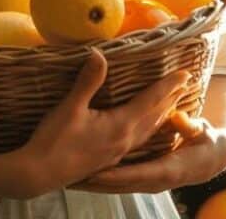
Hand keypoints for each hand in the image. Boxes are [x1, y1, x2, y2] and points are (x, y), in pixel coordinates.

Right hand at [13, 49, 190, 197]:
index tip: (186, 74)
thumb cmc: (55, 140)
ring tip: (172, 104)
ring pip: (148, 130)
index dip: (167, 86)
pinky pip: (139, 140)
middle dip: (170, 99)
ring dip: (162, 115)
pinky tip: (143, 130)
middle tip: (185, 84)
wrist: (40, 173)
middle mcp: (125, 140)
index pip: (151, 101)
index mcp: (120, 126)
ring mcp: (118, 151)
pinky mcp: (109, 158)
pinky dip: (148, 129)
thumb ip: (88, 81)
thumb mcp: (70, 107)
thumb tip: (99, 53)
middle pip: (155, 116)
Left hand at [69, 114, 225, 193]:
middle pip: (120, 185)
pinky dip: (102, 181)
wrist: (213, 158)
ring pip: (116, 186)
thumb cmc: (206, 140)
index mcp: (167, 170)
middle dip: (96, 184)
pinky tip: (84, 176)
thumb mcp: (200, 130)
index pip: (136, 174)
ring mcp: (148, 182)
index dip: (114, 175)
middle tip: (70, 179)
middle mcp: (155, 181)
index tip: (94, 172)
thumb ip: (188, 125)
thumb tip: (179, 117)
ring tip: (69, 180)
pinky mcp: (143, 178)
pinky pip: (119, 182)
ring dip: (94, 184)